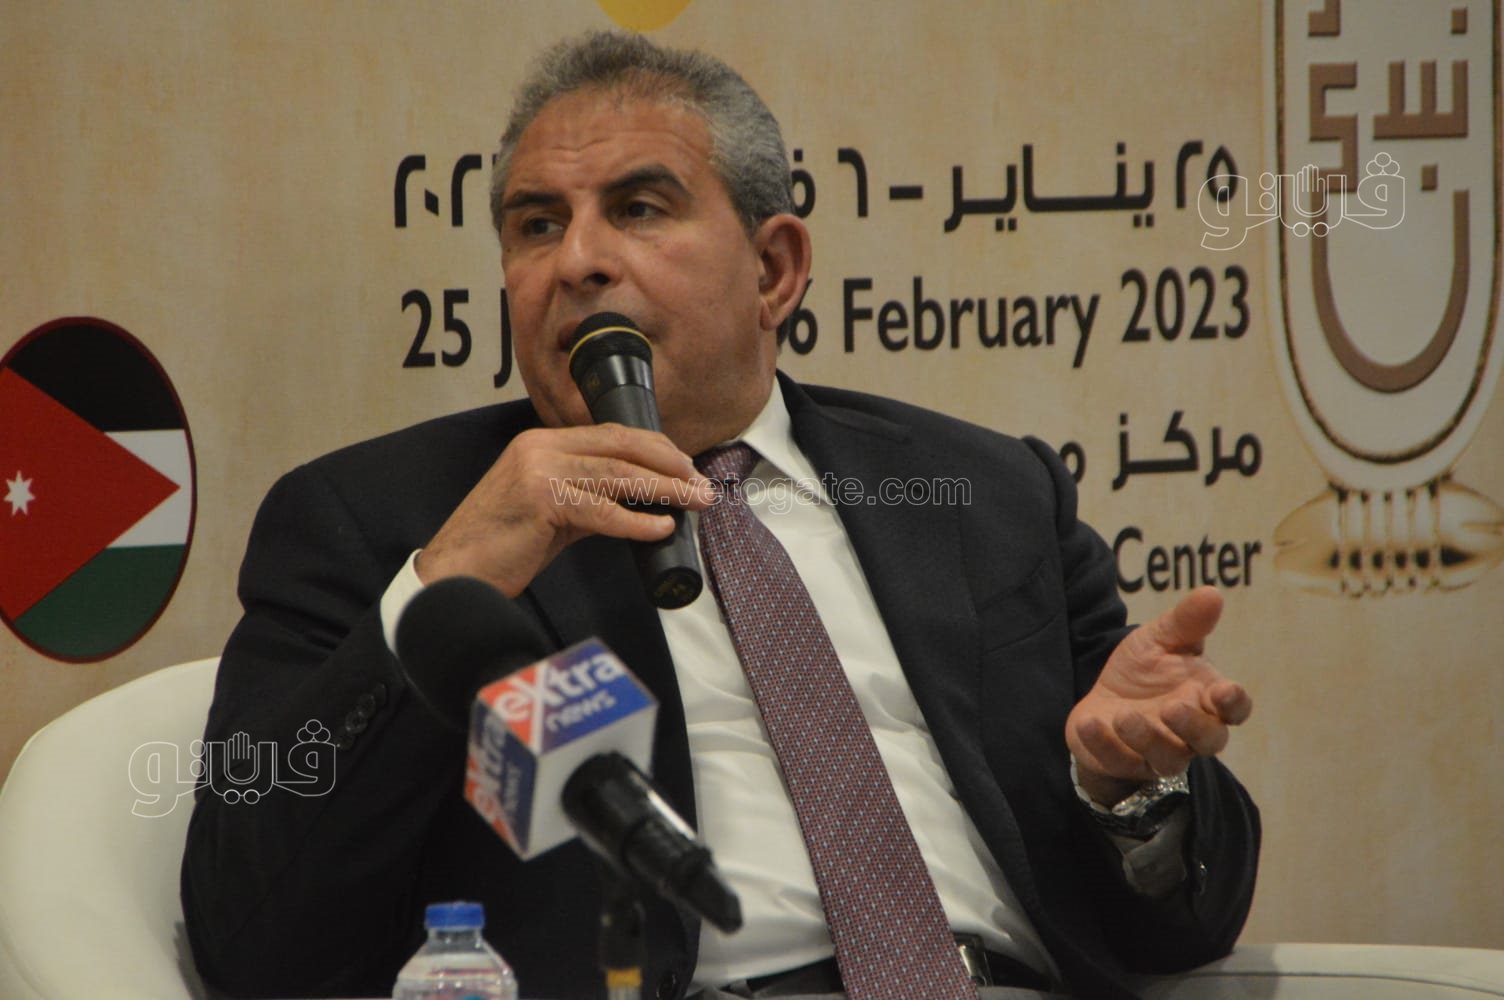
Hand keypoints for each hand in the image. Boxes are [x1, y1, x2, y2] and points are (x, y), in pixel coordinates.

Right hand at [415, 424, 715, 596]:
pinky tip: (661, 527)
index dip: (655, 448)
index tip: (686, 467)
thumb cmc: (502, 548)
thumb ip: (586, 497)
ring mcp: (538, 470)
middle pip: (620, 446)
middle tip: (701, 485)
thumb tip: (640, 503)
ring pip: (617, 474)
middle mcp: (539, 447)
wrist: (455, 575)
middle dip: (668, 464)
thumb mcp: (549, 511)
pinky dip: (636, 520)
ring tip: (695, 503)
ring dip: (664, 490)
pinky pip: (601, 509)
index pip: (611, 434)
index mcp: (540, 442)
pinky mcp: (540, 500)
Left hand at [1066, 586, 1251, 805]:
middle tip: (1173, 707)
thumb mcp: (1159, 639)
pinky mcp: (1125, 763)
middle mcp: (1191, 732)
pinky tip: (1090, 723)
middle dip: (1194, 727)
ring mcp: (1159, 753)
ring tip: (1124, 716)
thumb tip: (1212, 592)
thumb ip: (1186, 622)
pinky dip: (1104, 745)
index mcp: (1207, 699)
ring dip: (1146, 739)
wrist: (1104, 699)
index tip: (1224, 691)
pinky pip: (1120, 762)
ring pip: (1168, 759)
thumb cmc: (1143, 670)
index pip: (1235, 708)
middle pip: (1210, 741)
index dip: (1234, 703)